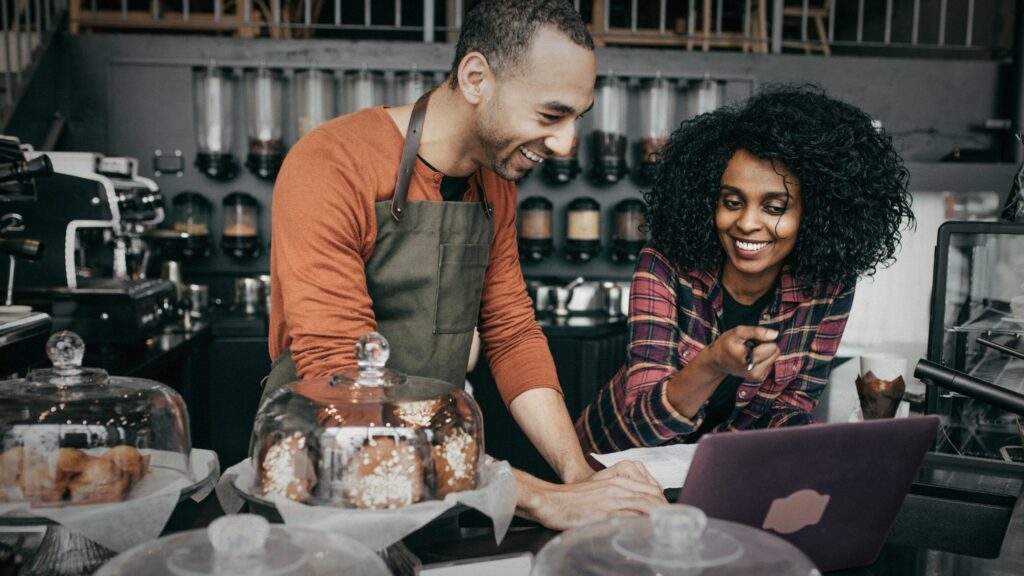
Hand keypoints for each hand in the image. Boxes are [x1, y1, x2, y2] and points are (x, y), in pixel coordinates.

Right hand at [514, 465, 666, 530]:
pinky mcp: (603, 514)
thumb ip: (618, 496)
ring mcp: (611, 501)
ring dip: (657, 517)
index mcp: (617, 482)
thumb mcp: (600, 490)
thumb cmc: (574, 498)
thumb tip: (635, 509)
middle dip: (665, 511)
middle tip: (673, 522)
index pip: (649, 490)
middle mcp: (617, 489)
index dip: (663, 502)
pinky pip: (628, 519)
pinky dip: (640, 525)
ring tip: (666, 527)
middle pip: (651, 498)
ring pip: (643, 507)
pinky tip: (646, 532)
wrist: (552, 501)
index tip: (670, 513)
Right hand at [711, 326, 778, 381]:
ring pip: (773, 359)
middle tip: (751, 346)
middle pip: (775, 353)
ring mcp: (756, 376)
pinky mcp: (758, 379)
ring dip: (764, 353)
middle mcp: (753, 370)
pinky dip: (763, 360)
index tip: (752, 341)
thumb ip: (757, 332)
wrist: (717, 361)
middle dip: (765, 347)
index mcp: (748, 358)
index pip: (772, 347)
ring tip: (750, 352)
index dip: (764, 340)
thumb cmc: (727, 344)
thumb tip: (775, 334)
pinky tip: (752, 359)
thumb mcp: (737, 332)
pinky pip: (770, 365)